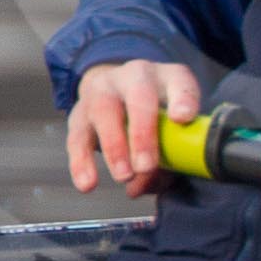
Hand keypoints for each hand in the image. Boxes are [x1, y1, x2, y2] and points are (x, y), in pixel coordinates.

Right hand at [66, 60, 201, 198]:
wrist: (117, 90)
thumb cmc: (157, 114)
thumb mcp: (173, 126)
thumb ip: (169, 155)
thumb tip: (143, 183)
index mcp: (167, 78)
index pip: (180, 81)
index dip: (183, 99)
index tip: (183, 118)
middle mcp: (135, 76)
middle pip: (139, 95)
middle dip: (142, 133)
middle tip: (146, 166)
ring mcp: (104, 90)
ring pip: (104, 110)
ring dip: (114, 146)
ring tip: (123, 176)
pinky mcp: (79, 112)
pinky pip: (78, 136)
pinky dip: (81, 161)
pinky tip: (87, 184)